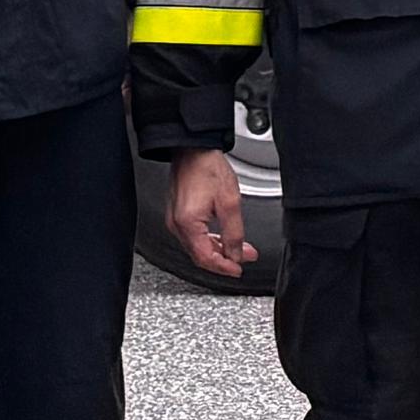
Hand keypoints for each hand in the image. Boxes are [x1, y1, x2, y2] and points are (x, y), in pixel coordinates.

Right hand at [162, 145, 248, 280]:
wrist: (193, 149)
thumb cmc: (207, 168)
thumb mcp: (230, 203)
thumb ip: (234, 233)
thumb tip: (236, 254)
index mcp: (187, 224)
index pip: (205, 258)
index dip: (224, 268)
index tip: (238, 270)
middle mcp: (176, 224)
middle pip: (201, 254)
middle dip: (225, 259)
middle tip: (245, 258)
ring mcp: (175, 219)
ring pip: (198, 246)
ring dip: (219, 249)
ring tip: (240, 248)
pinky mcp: (177, 214)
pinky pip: (193, 235)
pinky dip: (210, 240)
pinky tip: (224, 238)